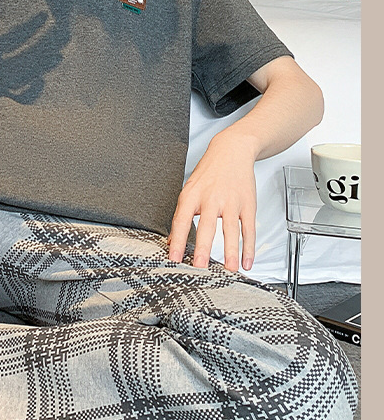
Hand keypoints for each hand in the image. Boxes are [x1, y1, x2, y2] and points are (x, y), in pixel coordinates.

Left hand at [167, 131, 256, 272]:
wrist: (232, 150)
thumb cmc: (209, 172)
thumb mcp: (190, 189)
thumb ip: (182, 215)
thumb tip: (172, 240)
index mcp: (192, 195)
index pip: (181, 220)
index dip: (177, 240)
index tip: (174, 258)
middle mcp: (211, 198)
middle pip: (207, 226)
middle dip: (203, 248)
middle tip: (200, 266)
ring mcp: (231, 202)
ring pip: (231, 230)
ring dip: (230, 252)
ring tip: (229, 269)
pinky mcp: (247, 204)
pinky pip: (248, 228)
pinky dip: (249, 247)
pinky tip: (247, 261)